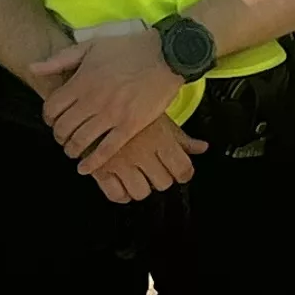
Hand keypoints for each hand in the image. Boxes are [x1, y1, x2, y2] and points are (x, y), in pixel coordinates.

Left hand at [28, 24, 182, 164]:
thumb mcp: (91, 46)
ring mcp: (112, 115)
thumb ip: (60, 60)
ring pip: (81, 141)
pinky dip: (92, 163)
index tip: (52, 119)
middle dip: (58, 135)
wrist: (165, 55)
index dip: (48, 117)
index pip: (52, 108)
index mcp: (82, 81)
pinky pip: (106, 151)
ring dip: (72, 149)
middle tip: (62, 137)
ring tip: (73, 149)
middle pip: (63, 127)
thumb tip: (32, 68)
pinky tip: (85, 168)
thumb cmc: (128, 48)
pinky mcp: (130, 126)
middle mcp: (93, 100)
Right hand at [84, 111, 203, 203]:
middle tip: (156, 170)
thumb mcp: (159, 116)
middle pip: (163, 183)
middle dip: (162, 178)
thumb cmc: (127, 105)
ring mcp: (121, 163)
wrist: (92, 99)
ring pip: (140, 192)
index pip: (182, 169)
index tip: (180, 172)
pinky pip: (116, 195)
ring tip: (138, 176)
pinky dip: (121, 194)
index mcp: (159, 138)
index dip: (184, 173)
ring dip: (142, 187)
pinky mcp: (100, 169)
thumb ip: (181, 137)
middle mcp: (141, 152)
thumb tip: (201, 148)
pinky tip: (122, 183)